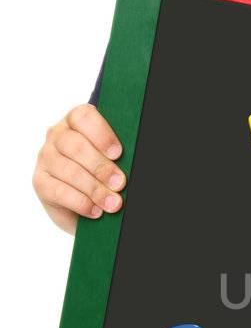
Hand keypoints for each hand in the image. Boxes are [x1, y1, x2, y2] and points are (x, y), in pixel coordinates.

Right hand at [33, 104, 125, 235]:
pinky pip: (59, 191)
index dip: (102, 135)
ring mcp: (46, 158)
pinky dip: (81, 203)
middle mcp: (57, 136)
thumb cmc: (103, 174)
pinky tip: (96, 211)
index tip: (118, 154)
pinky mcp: (40, 182)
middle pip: (75, 146)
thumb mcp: (113, 160)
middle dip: (101, 167)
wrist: (84, 206)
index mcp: (75, 122)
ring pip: (69, 170)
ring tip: (113, 203)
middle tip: (120, 183)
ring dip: (95, 189)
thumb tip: (132, 163)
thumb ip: (118, 155)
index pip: (83, 117)